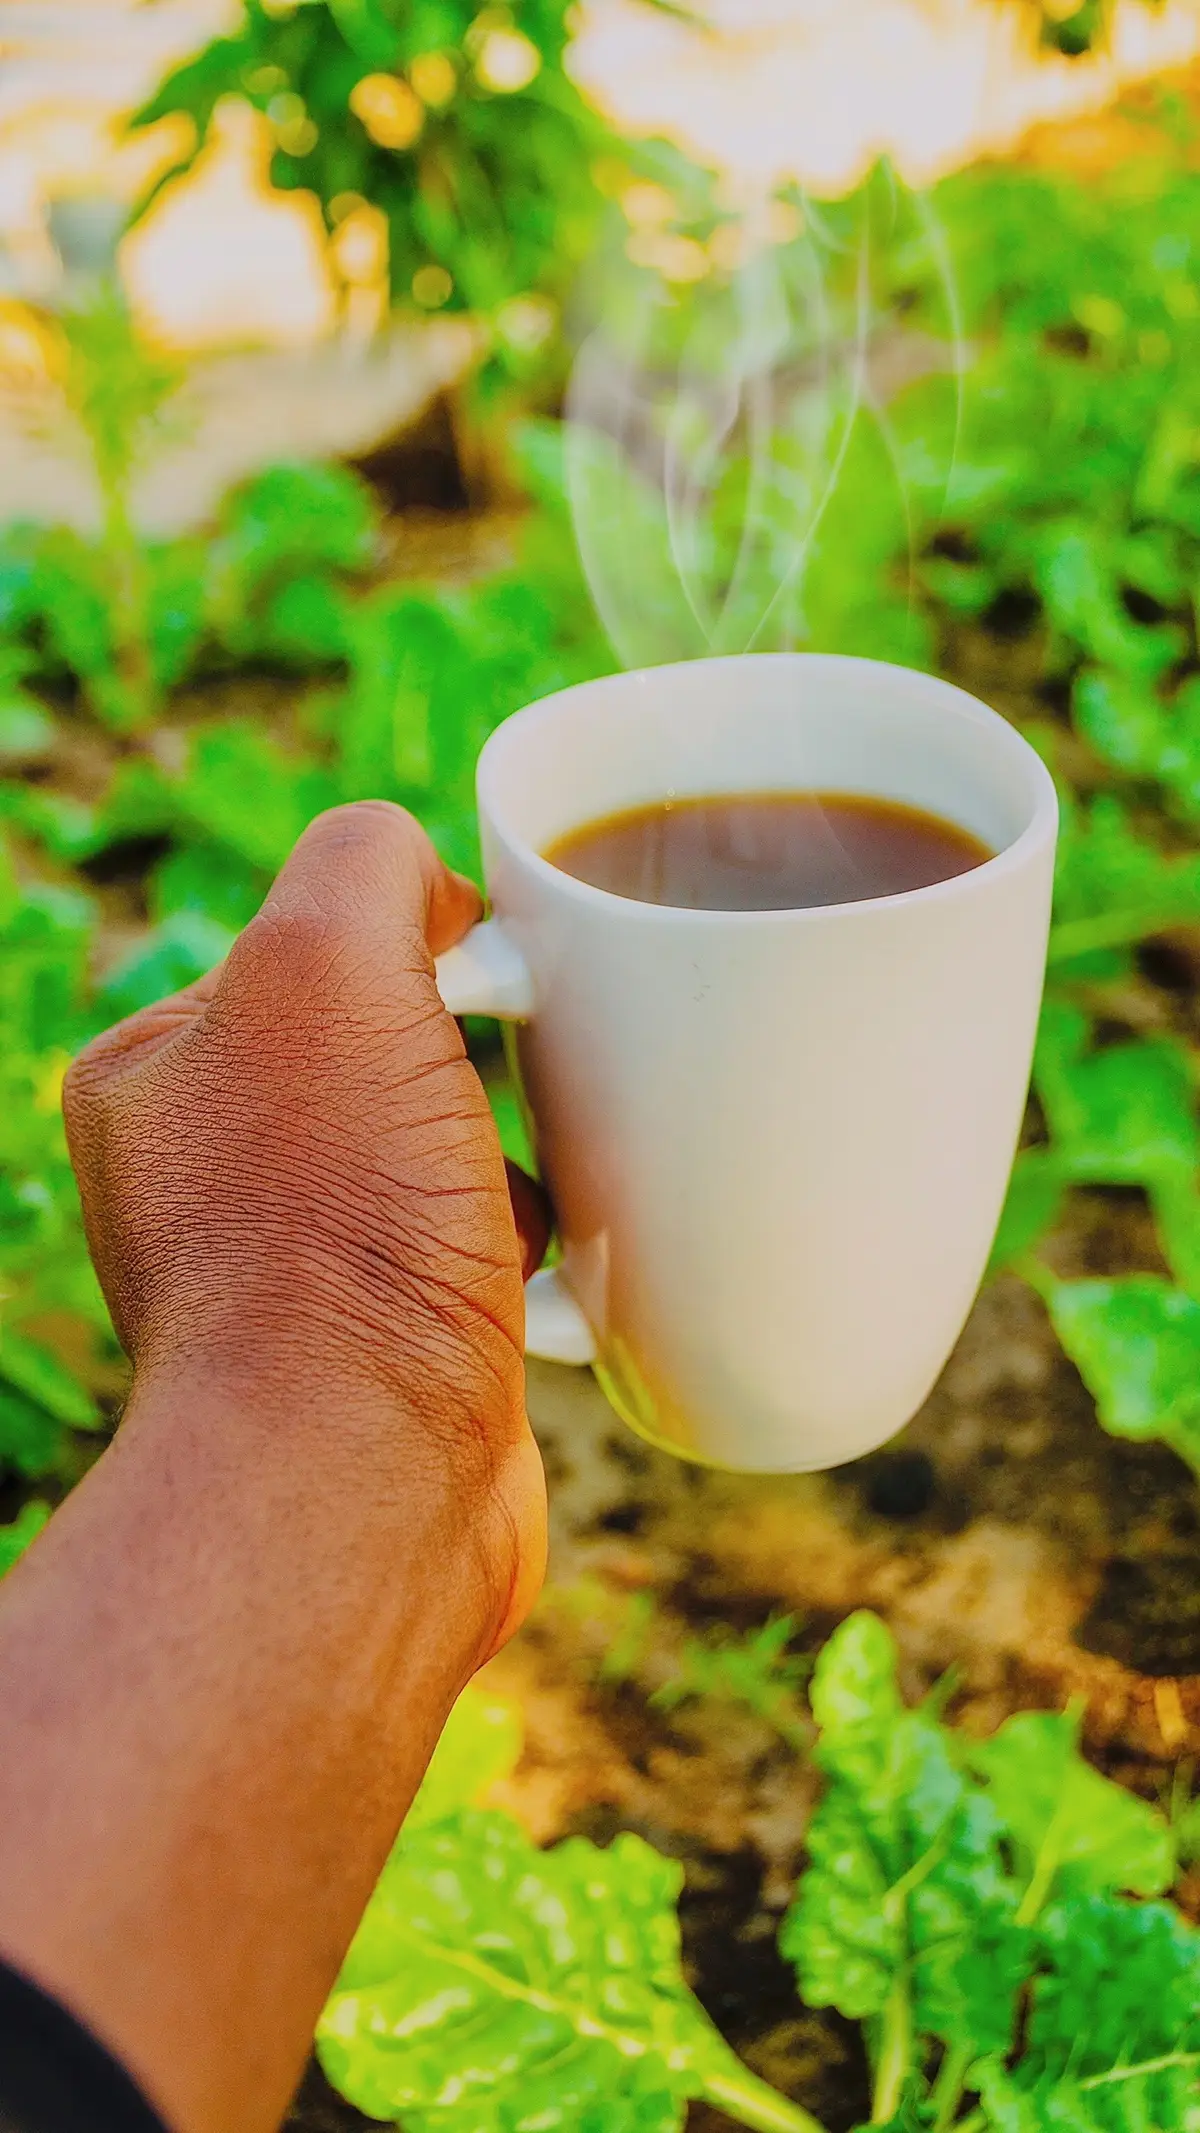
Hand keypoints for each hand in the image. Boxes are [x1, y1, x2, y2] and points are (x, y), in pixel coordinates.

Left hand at [64, 800, 547, 1653]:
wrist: (368, 1474)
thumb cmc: (331, 1227)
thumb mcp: (326, 963)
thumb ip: (364, 861)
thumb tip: (429, 888)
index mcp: (155, 1072)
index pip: (309, 938)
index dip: (418, 934)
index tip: (485, 976)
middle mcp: (207, 1171)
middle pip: (389, 1037)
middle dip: (478, 1043)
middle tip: (525, 1067)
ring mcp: (297, 1265)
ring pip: (446, 1139)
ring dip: (513, 1138)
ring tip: (537, 1170)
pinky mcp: (388, 1343)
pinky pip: (481, 1242)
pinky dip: (533, 1233)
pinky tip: (556, 1254)